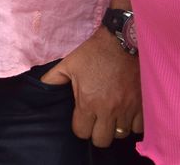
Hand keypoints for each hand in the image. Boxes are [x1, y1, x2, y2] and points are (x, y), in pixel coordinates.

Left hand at [41, 28, 141, 146]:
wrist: (123, 40)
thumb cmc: (94, 52)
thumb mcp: (69, 64)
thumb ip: (52, 80)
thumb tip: (38, 89)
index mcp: (88, 102)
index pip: (81, 132)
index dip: (80, 126)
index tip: (83, 117)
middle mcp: (108, 109)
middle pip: (102, 140)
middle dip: (97, 132)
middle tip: (98, 119)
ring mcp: (127, 108)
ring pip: (121, 135)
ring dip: (115, 127)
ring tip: (112, 115)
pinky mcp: (142, 103)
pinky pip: (139, 127)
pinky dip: (133, 123)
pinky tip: (127, 114)